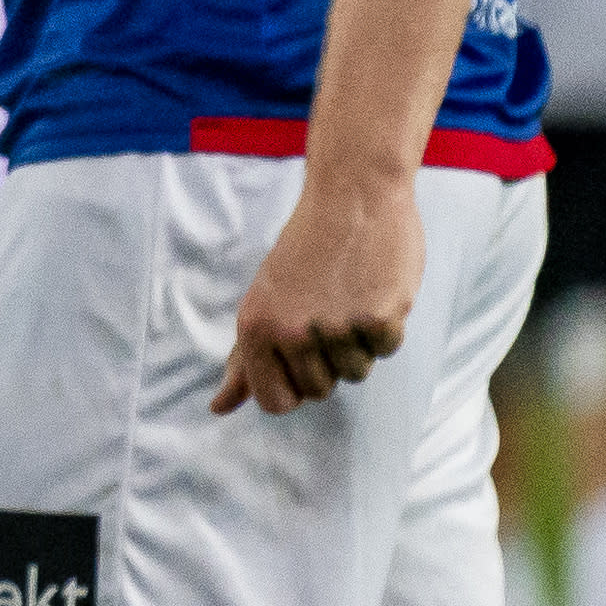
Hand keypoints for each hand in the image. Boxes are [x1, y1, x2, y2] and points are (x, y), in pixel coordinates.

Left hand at [218, 167, 425, 414]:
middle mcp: (289, 331)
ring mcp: (334, 327)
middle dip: (329, 363)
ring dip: (359, 345)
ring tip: (348, 298)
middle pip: (320, 391)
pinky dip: (386, 327)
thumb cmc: (306, 253)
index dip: (295, 388)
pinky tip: (373, 290)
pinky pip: (387, 350)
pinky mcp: (377, 318)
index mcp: (255, 328)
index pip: (275, 402)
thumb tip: (219, 408)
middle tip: (327, 314)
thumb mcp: (263, 302)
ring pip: (357, 374)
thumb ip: (244, 359)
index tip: (302, 361)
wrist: (352, 198)